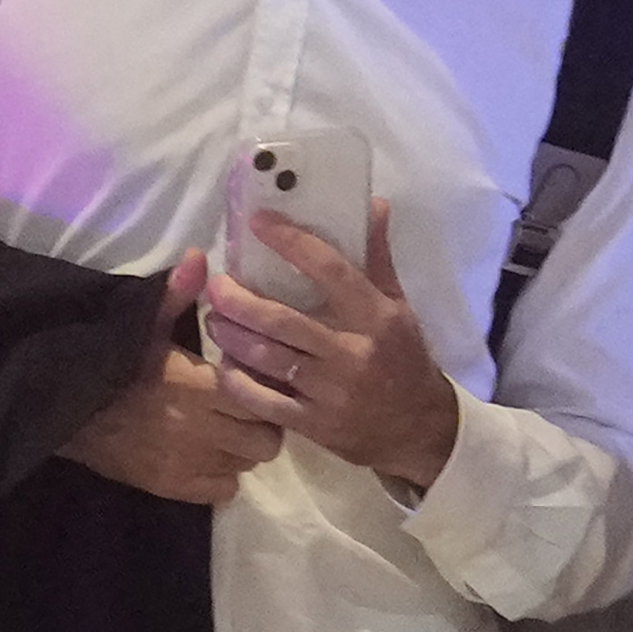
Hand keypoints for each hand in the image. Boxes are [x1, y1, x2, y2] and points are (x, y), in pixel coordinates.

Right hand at [63, 261, 284, 505]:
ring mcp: (189, 462)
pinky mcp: (173, 487)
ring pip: (247, 464)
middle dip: (262, 423)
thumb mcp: (141, 326)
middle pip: (266, 438)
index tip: (253, 381)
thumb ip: (176, 294)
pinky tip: (209, 456)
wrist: (62, 411)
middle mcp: (202, 428)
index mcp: (200, 385)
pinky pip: (224, 490)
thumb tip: (200, 257)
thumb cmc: (109, 364)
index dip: (265, 389)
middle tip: (245, 410)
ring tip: (226, 431)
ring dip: (243, 449)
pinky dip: (224, 476)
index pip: (263, 395)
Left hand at [202, 202, 461, 490]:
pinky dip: (238, 381)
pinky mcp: (315, 423)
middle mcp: (352, 350)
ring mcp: (331, 390)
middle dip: (239, 299)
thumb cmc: (405, 358)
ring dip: (232, 336)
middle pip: (282, 319)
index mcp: (376, 315)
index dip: (291, 242)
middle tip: (216, 285)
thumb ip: (378, 258)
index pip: (330, 269)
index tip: (258, 222)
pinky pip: (264, 400)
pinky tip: (225, 365)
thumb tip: (372, 204)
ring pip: (267, 358)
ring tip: (214, 320)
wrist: (418, 428)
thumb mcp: (399, 307)